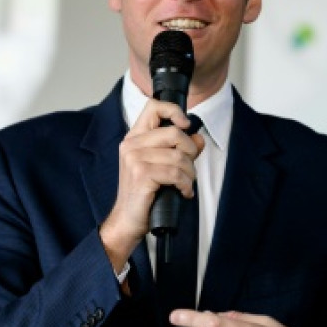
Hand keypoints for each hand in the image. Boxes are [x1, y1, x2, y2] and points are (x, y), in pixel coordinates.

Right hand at [99, 100, 203, 262]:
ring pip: (178, 156)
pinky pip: (176, 173)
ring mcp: (134, 159)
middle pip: (175, 133)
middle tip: (188, 169)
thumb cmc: (144, 193)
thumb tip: (198, 138)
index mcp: (134, 138)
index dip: (174, 111)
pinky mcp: (142, 174)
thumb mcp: (162, 166)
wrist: (128, 219)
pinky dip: (185, 184)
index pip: (154, 107)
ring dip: (189, 173)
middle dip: (190, 152)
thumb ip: (180, 149)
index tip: (186, 125)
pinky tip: (183, 192)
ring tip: (185, 184)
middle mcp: (131, 145)